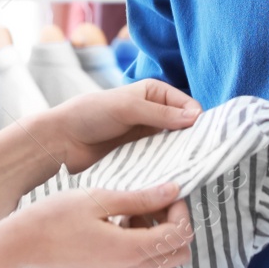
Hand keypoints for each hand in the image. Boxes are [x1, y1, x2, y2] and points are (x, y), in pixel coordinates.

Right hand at [5, 182, 194, 267]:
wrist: (21, 244)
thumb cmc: (56, 216)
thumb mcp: (100, 199)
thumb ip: (140, 198)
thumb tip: (173, 190)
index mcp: (129, 250)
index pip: (179, 236)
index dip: (181, 211)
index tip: (167, 193)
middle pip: (178, 255)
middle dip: (174, 226)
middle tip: (155, 203)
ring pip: (159, 261)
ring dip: (156, 235)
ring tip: (130, 211)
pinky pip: (138, 264)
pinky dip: (139, 244)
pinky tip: (116, 222)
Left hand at [42, 79, 201, 173]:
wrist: (62, 139)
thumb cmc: (90, 114)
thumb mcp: (127, 108)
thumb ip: (160, 113)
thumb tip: (195, 118)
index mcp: (155, 92)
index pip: (188, 106)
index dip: (198, 121)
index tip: (206, 139)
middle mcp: (155, 112)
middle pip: (184, 126)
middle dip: (192, 139)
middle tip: (200, 158)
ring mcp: (147, 134)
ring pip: (174, 145)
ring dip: (180, 155)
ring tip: (188, 169)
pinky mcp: (140, 153)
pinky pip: (160, 159)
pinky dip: (166, 165)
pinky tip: (171, 175)